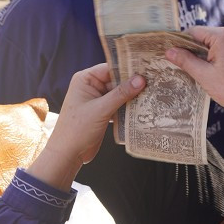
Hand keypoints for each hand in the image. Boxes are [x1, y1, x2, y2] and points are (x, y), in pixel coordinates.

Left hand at [26, 63, 145, 190]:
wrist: (67, 155)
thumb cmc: (77, 130)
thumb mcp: (100, 110)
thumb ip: (121, 94)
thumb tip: (141, 79)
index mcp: (85, 79)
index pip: (111, 68)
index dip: (128, 68)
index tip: (148, 68)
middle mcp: (91, 86)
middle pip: (118, 80)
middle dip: (133, 83)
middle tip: (155, 82)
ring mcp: (98, 100)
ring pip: (120, 93)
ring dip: (133, 96)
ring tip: (153, 94)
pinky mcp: (103, 112)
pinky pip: (119, 105)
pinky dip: (129, 107)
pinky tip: (144, 107)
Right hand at [165, 26, 223, 144]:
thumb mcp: (204, 75)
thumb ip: (186, 60)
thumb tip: (169, 51)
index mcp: (223, 36)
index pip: (194, 31)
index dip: (182, 42)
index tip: (173, 53)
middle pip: (206, 35)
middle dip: (195, 48)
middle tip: (185, 64)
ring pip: (218, 40)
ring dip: (208, 51)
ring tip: (201, 68)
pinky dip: (220, 53)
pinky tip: (216, 68)